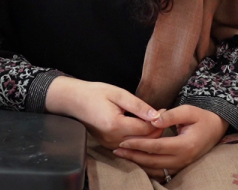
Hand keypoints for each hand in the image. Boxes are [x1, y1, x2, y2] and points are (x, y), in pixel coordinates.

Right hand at [45, 77, 161, 149]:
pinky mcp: (108, 144)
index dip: (158, 120)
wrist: (74, 100)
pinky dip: (138, 137)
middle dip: (156, 129)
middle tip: (161, 114)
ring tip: (152, 119)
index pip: (145, 129)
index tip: (163, 109)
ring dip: (148, 134)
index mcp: (115, 124)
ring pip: (137, 144)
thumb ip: (138, 106)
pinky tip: (141, 126)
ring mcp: (109, 144)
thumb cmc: (95, 93)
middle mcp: (112, 138)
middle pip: (144, 140)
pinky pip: (129, 144)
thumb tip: (156, 115)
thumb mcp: (119, 94)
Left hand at [114, 105, 228, 178]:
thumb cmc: (201, 117)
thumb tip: (154, 119)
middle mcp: (183, 158)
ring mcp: (182, 165)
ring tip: (123, 156)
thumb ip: (171, 115)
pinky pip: (161, 171)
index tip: (124, 141)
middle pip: (153, 161)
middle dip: (133, 156)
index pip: (156, 147)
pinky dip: (147, 168)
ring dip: (138, 163)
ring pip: (156, 169)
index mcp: (184, 145)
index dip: (139, 145)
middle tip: (117, 151)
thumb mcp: (188, 110)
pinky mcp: (180, 166)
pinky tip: (136, 161)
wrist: (216, 128)